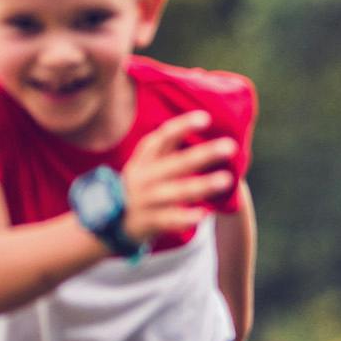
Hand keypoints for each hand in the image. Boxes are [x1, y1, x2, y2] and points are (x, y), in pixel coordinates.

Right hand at [119, 110, 237, 244]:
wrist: (110, 222)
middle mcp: (144, 177)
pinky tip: (203, 214)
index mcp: (144, 160)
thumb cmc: (140, 186)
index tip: (205, 117)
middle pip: (176, 163)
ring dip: (202, 185)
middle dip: (204, 154)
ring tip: (226, 179)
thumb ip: (167, 149)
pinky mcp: (149, 222)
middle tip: (230, 146)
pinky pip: (168, 220)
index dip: (182, 126)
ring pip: (176, 191)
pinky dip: (184, 217)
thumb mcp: (145, 165)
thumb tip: (201, 124)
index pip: (163, 138)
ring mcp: (146, 200)